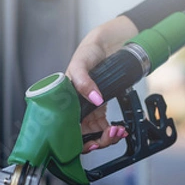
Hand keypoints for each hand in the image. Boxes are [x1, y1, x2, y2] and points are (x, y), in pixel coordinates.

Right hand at [66, 15, 137, 151]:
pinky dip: (113, 132)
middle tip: (109, 136)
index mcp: (64, 100)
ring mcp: (89, 108)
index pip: (65, 127)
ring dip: (107, 138)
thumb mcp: (81, 63)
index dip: (77, 140)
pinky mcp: (101, 107)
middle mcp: (75, 107)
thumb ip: (83, 81)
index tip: (91, 142)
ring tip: (118, 132)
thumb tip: (94, 98)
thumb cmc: (88, 50)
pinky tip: (120, 129)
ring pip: (94, 134)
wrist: (110, 43)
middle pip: (81, 135)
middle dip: (96, 141)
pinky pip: (104, 127)